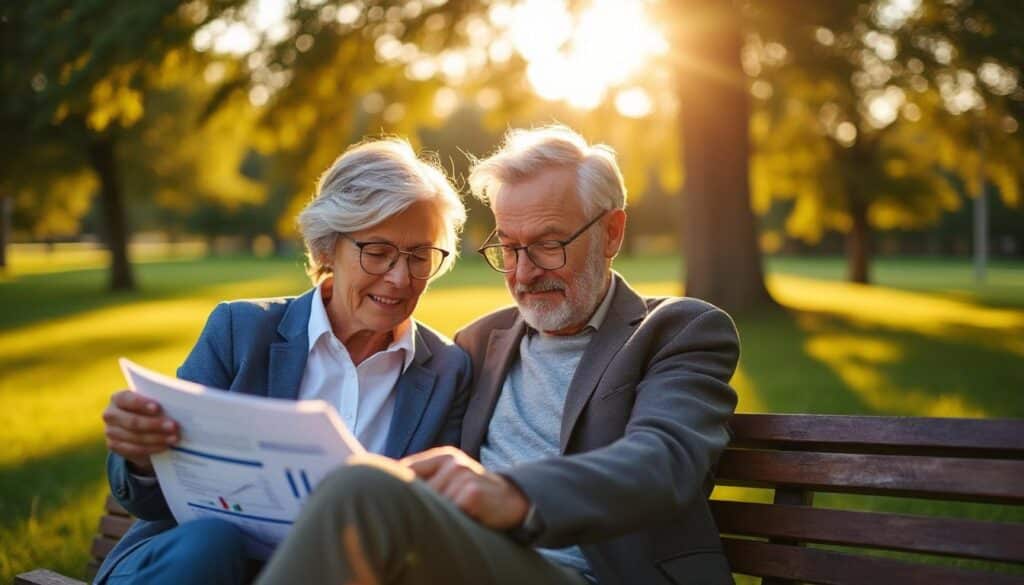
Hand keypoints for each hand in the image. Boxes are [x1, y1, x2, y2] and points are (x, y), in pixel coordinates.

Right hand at [102, 390, 178, 474]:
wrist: (137, 428)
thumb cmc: (148, 409)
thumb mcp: (152, 403)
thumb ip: (159, 401)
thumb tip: (181, 402)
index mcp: (118, 398)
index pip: (127, 399)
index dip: (142, 404)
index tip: (158, 407)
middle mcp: (110, 414)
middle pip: (132, 421)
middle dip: (155, 424)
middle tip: (174, 426)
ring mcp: (110, 432)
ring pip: (135, 437)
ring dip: (157, 438)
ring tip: (174, 438)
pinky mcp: (114, 446)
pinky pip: (134, 449)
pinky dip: (152, 448)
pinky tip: (165, 446)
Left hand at [401, 446, 528, 529]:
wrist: (512, 501)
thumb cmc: (474, 494)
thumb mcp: (452, 480)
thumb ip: (426, 480)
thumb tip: (389, 490)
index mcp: (444, 457)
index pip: (406, 468)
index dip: (394, 487)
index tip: (388, 500)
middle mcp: (452, 462)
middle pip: (415, 490)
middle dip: (419, 505)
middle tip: (433, 513)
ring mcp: (462, 474)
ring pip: (432, 503)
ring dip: (439, 514)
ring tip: (456, 515)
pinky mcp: (471, 492)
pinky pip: (449, 513)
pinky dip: (454, 520)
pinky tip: (467, 517)